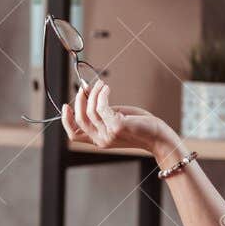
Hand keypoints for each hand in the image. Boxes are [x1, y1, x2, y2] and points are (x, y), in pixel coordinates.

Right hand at [60, 80, 174, 158]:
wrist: (158, 136)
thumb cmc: (139, 126)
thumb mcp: (116, 118)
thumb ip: (101, 111)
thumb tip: (88, 93)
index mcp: (99, 140)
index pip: (73, 135)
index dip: (66, 120)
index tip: (67, 105)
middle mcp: (101, 140)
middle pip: (80, 119)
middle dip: (80, 100)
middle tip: (86, 87)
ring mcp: (108, 134)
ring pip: (90, 110)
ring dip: (94, 93)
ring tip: (102, 85)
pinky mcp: (117, 126)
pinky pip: (101, 107)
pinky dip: (102, 94)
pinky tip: (106, 88)